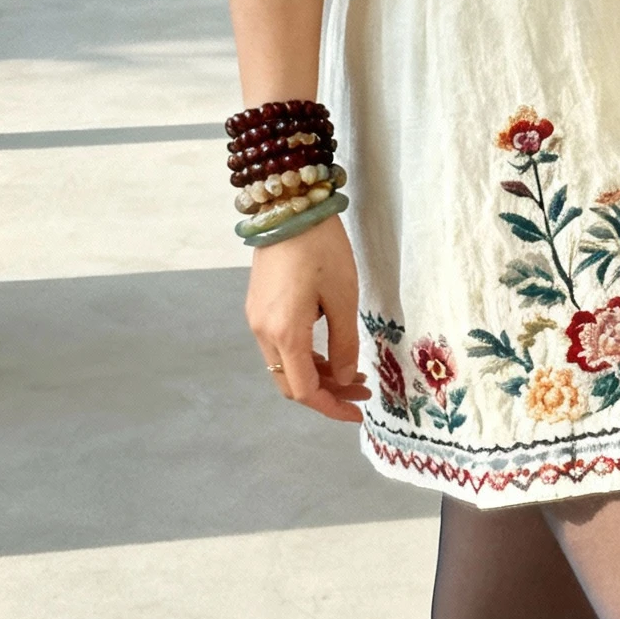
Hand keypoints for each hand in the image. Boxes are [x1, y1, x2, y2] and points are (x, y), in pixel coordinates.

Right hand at [246, 216, 370, 423]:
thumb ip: (345, 344)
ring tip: (354, 373)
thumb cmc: (321, 248)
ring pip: (285, 365)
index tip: (358, 413)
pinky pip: (280, 345)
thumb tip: (346, 378)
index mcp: (284, 333)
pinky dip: (305, 355)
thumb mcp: (344, 298)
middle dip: (326, 393)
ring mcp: (257, 318)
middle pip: (291, 383)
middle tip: (362, 392)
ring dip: (317, 374)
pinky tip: (331, 350)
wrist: (289, 206)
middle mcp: (263, 331)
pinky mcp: (259, 306)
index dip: (331, 407)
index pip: (304, 390)